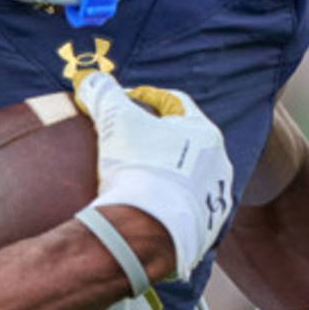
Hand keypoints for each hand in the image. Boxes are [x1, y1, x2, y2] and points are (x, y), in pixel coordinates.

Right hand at [75, 71, 234, 280]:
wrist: (148, 229)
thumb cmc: (137, 168)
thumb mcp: (116, 121)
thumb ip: (104, 94)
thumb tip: (90, 79)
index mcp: (203, 132)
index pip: (175, 102)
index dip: (146, 97)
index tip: (125, 103)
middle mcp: (217, 163)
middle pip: (184, 140)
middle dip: (157, 137)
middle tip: (129, 140)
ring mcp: (213, 198)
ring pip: (187, 175)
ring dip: (165, 172)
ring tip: (136, 176)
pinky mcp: (204, 228)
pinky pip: (184, 207)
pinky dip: (167, 203)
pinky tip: (146, 206)